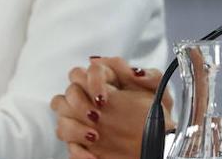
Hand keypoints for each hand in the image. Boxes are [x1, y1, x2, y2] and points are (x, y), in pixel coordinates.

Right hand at [50, 58, 170, 158]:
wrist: (157, 143)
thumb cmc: (157, 113)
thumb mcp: (159, 92)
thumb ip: (151, 76)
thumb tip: (135, 71)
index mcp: (110, 81)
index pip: (90, 70)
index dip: (93, 81)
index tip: (103, 98)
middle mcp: (92, 98)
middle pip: (70, 91)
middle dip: (79, 102)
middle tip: (96, 115)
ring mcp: (85, 121)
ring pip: (62, 118)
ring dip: (73, 127)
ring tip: (95, 136)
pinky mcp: (83, 143)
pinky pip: (69, 146)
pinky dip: (78, 152)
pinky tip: (94, 155)